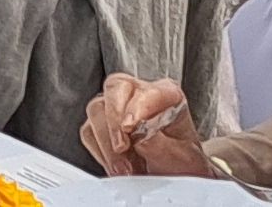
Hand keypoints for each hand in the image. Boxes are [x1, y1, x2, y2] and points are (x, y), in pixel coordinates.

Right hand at [80, 75, 211, 178]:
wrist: (174, 182)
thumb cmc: (183, 167)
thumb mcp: (181, 160)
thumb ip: (161, 146)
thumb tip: (140, 135)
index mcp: (168, 96)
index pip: (149, 91)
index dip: (138, 107)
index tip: (131, 127)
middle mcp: (141, 96)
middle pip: (116, 89)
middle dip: (114, 120)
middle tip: (121, 147)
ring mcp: (119, 109)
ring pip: (97, 109)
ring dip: (106, 142)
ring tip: (123, 169)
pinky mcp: (102, 127)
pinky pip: (88, 132)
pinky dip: (99, 151)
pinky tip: (117, 166)